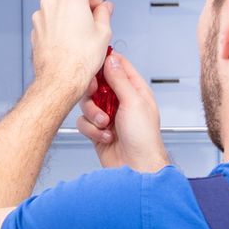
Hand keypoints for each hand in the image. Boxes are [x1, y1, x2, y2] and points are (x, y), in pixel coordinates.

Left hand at [30, 0, 112, 104]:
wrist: (60, 79)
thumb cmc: (79, 58)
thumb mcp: (104, 32)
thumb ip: (104, 13)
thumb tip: (104, 8)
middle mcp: (52, 2)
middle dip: (85, 5)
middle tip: (98, 16)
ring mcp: (41, 16)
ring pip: (61, 10)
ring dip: (72, 16)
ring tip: (84, 34)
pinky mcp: (36, 30)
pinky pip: (52, 22)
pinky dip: (61, 26)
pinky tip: (71, 40)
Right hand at [77, 51, 168, 172]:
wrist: (137, 168)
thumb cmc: (144, 139)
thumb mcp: (133, 101)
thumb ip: (119, 79)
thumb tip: (111, 60)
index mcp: (135, 90)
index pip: (119, 66)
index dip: (105, 62)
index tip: (94, 64)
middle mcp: (121, 101)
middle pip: (97, 85)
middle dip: (93, 93)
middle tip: (94, 96)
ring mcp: (108, 116)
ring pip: (87, 104)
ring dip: (94, 115)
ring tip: (105, 125)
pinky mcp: (98, 131)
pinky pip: (84, 123)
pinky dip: (92, 130)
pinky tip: (104, 137)